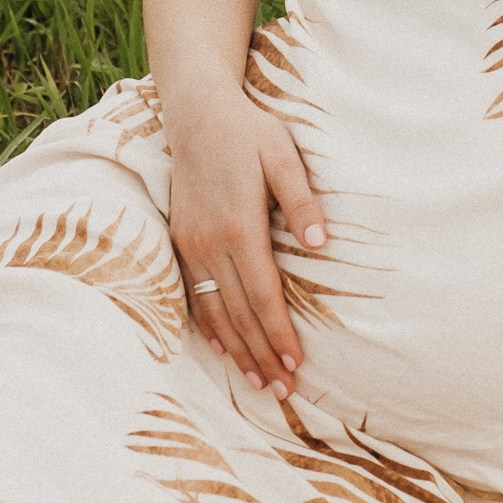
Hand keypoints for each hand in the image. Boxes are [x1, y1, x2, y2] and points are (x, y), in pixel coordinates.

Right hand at [164, 87, 325, 399]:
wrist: (196, 113)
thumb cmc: (248, 132)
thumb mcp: (283, 155)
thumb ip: (301, 201)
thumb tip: (322, 245)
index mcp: (239, 226)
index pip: (263, 295)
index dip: (279, 333)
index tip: (297, 364)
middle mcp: (210, 243)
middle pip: (239, 313)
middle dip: (261, 354)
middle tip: (282, 389)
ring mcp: (191, 244)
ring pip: (214, 311)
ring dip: (236, 349)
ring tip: (257, 381)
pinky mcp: (180, 241)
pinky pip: (194, 294)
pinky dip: (209, 325)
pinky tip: (222, 346)